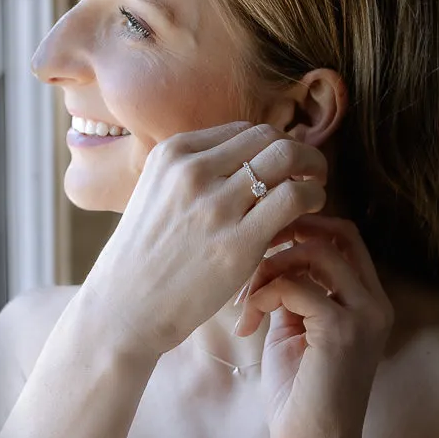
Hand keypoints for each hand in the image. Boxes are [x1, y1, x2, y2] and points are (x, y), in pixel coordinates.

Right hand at [82, 122, 327, 362]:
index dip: (269, 146)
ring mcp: (215, 206)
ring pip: (287, 157)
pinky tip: (310, 210)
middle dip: (297, 150)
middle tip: (308, 172)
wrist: (125, 307)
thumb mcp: (156, 192)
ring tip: (313, 189)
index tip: (279, 167)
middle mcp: (193, 171)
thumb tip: (249, 156)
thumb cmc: (145, 256)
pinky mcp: (238, 242)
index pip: (243, 130)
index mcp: (173, 154)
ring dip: (311, 169)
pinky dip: (313, 196)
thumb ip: (195, 171)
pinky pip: (294, 197)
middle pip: (269, 136)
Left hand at [235, 215, 394, 437]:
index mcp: (369, 302)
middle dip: (288, 233)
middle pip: (337, 233)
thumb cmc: (300, 398)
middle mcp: (375, 303)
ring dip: (268, 267)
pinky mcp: (341, 331)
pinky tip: (247, 323)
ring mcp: (363, 315)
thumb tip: (269, 256)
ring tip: (245, 300)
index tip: (263, 244)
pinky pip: (295, 285)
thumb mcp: (296, 331)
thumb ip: (294, 292)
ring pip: (314, 252)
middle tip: (249, 257)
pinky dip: (262, 294)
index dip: (305, 226)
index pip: (346, 237)